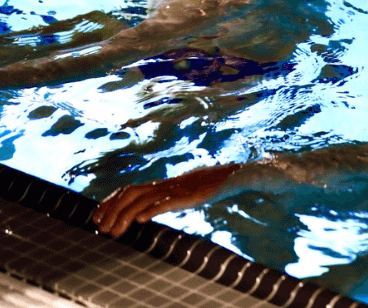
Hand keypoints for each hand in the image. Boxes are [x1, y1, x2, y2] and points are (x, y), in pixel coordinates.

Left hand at [93, 162, 240, 236]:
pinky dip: (152, 209)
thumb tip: (143, 213)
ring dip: (125, 216)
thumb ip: (163, 199)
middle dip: (111, 210)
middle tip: (100, 228)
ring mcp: (175, 190)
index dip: (109, 202)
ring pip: (144, 199)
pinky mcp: (188, 196)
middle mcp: (164, 185)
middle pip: (130, 193)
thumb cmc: (205, 187)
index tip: (96, 217)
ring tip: (114, 231)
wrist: (230, 176)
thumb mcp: (180, 193)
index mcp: (160, 184)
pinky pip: (167, 202)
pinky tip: (142, 220)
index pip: (128, 189)